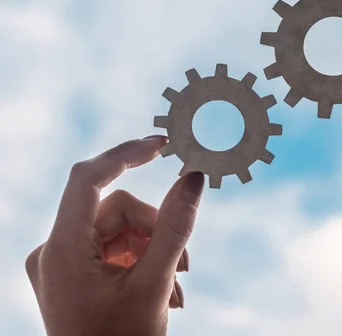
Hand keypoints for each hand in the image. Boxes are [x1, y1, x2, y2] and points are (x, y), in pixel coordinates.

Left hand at [25, 136, 204, 335]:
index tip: (162, 145)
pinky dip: (143, 261)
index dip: (126, 153)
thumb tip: (194, 177)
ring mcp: (62, 264)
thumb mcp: (155, 283)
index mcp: (61, 251)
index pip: (88, 179)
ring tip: (177, 286)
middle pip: (115, 209)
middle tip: (184, 263)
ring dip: (155, 249)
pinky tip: (164, 291)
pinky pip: (114, 248)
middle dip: (155, 229)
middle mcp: (54, 251)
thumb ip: (176, 226)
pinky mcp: (73, 273)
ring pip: (120, 228)